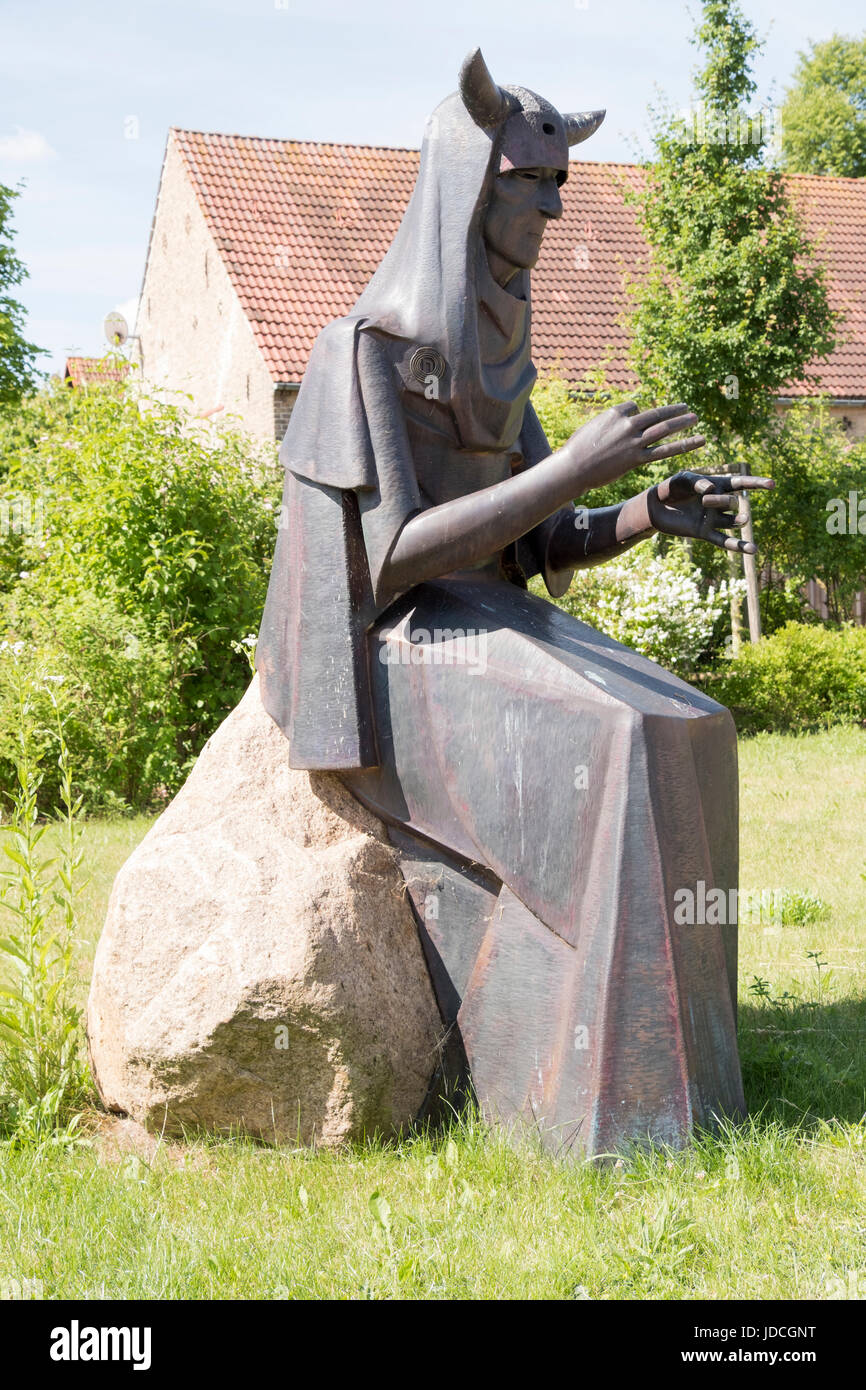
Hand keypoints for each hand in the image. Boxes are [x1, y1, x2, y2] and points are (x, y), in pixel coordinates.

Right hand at [564, 401, 705, 490]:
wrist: (572, 468)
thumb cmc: (577, 449)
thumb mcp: (591, 427)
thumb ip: (608, 423)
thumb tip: (617, 424)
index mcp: (615, 412)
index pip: (634, 407)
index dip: (636, 415)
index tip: (635, 423)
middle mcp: (627, 424)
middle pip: (656, 414)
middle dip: (673, 411)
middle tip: (686, 409)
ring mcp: (633, 442)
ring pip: (663, 429)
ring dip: (681, 422)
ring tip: (695, 418)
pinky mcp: (636, 459)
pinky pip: (664, 451)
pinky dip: (682, 445)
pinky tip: (697, 441)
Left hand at [646, 471, 774, 553]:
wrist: (655, 507)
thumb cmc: (670, 488)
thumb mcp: (682, 479)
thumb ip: (696, 481)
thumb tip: (711, 490)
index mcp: (717, 486)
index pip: (741, 484)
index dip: (757, 483)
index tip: (772, 485)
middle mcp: (719, 503)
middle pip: (733, 503)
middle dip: (723, 501)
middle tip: (705, 500)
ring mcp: (713, 519)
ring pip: (733, 522)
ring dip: (736, 520)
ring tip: (743, 519)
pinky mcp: (705, 533)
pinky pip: (724, 541)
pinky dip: (738, 546)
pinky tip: (753, 550)